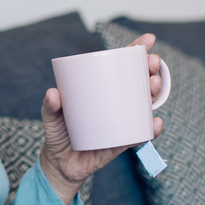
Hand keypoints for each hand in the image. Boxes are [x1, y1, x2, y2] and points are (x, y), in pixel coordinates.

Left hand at [38, 34, 164, 204]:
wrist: (61, 165)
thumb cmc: (58, 133)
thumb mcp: (50, 117)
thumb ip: (49, 106)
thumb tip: (53, 94)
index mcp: (102, 89)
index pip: (122, 66)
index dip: (137, 52)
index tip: (149, 40)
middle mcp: (117, 103)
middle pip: (140, 83)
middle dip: (151, 70)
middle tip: (152, 64)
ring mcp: (123, 122)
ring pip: (146, 105)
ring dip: (155, 94)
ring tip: (153, 85)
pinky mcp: (123, 143)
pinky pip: (141, 135)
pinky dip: (152, 129)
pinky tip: (155, 123)